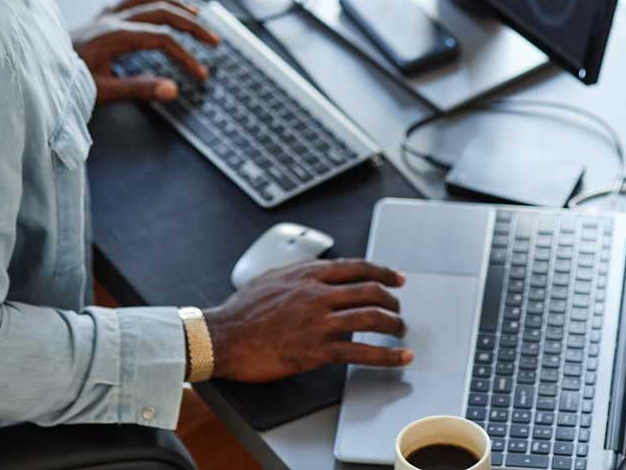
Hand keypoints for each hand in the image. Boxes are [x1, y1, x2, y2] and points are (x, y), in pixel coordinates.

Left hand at [73, 0, 219, 104]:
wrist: (32, 69)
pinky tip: (158, 5)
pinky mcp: (97, 19)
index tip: (200, 74)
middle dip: (191, 24)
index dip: (185, 55)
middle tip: (213, 40)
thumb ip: (138, 90)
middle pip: (161, 11)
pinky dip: (150, 0)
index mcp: (113, 35)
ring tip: (195, 12)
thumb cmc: (63, 82)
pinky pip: (129, 0)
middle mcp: (110, 19)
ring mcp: (102, 16)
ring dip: (173, 3)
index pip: (161, 39)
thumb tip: (173, 89)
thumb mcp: (101, 91)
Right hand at [203, 258, 411, 382]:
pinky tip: (398, 358)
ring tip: (401, 332)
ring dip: (393, 325)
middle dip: (392, 300)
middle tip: (399, 309)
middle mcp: (316, 294)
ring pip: (370, 318)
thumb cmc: (241, 310)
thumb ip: (296, 274)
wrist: (223, 336)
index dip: (382, 271)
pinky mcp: (316, 350)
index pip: (356, 267)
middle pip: (369, 291)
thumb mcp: (270, 278)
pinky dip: (385, 355)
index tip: (396, 278)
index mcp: (306, 274)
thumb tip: (312, 273)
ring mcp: (318, 322)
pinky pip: (360, 353)